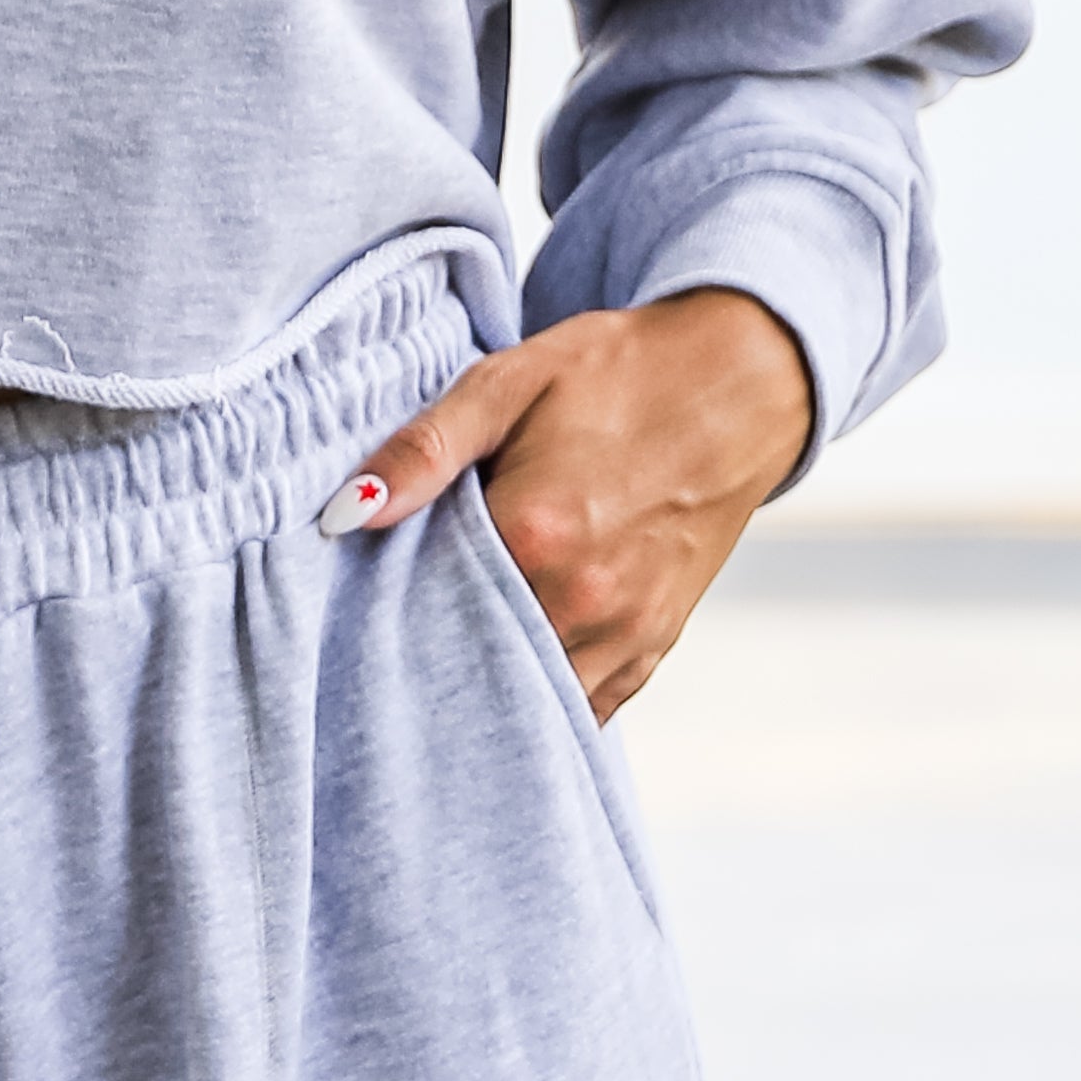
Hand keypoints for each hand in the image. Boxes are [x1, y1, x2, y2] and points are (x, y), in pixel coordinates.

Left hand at [318, 289, 812, 722]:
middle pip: (470, 660)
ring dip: (483, 679)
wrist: (736, 384)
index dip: (385, 600)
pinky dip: (539, 695)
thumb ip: (423, 450)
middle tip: (399, 619)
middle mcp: (583, 602)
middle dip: (430, 647)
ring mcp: (624, 635)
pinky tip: (508, 662)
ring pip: (526, 699)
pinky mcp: (652, 650)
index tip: (364, 587)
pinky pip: (580, 708)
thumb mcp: (507, 381)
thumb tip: (343, 514)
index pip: (423, 606)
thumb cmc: (616, 373)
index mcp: (536, 533)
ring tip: (451, 641)